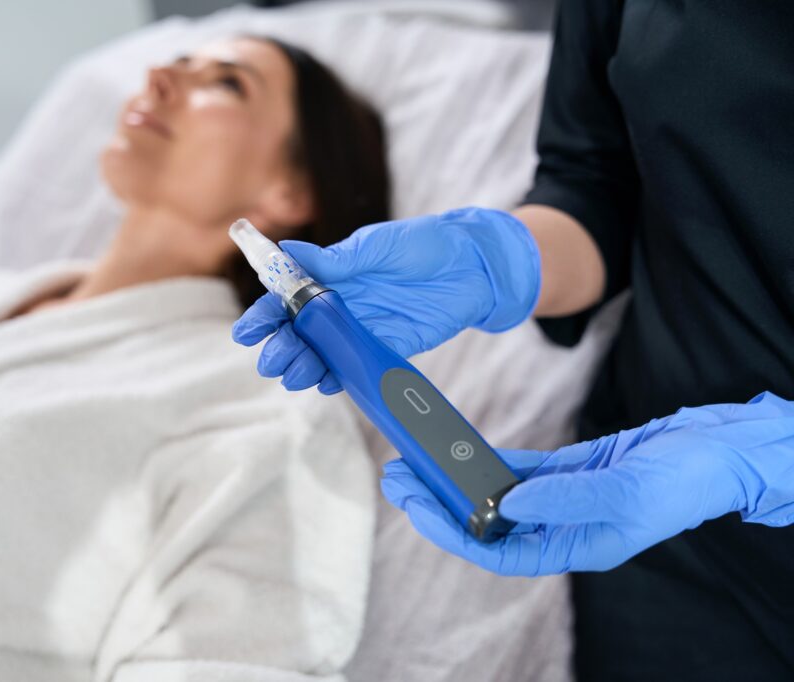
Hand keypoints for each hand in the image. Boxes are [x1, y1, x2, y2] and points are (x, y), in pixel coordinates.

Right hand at [231, 208, 540, 392]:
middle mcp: (340, 305)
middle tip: (273, 360)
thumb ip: (338, 259)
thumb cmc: (427, 244)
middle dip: (281, 348)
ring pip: (321, 354)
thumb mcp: (380, 246)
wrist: (476, 266)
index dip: (264, 315)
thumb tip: (286, 254)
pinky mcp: (386, 348)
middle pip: (298, 332)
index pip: (287, 298)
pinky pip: (353, 367)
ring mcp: (361, 328)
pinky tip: (324, 383)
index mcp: (332, 276)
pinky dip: (336, 378)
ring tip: (294, 375)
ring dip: (303, 366)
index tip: (248, 332)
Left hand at [382, 392, 793, 575]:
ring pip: (499, 494)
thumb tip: (508, 502)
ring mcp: (566, 498)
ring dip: (459, 479)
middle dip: (440, 503)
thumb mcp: (626, 490)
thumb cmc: (683, 479)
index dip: (451, 532)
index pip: (497, 550)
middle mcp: (564, 527)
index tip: (414, 505)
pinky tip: (463, 448)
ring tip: (417, 458)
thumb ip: (565, 498)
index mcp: (577, 546)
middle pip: (488, 522)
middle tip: (398, 477)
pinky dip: (492, 460)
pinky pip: (522, 468)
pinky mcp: (574, 470)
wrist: (720, 449)